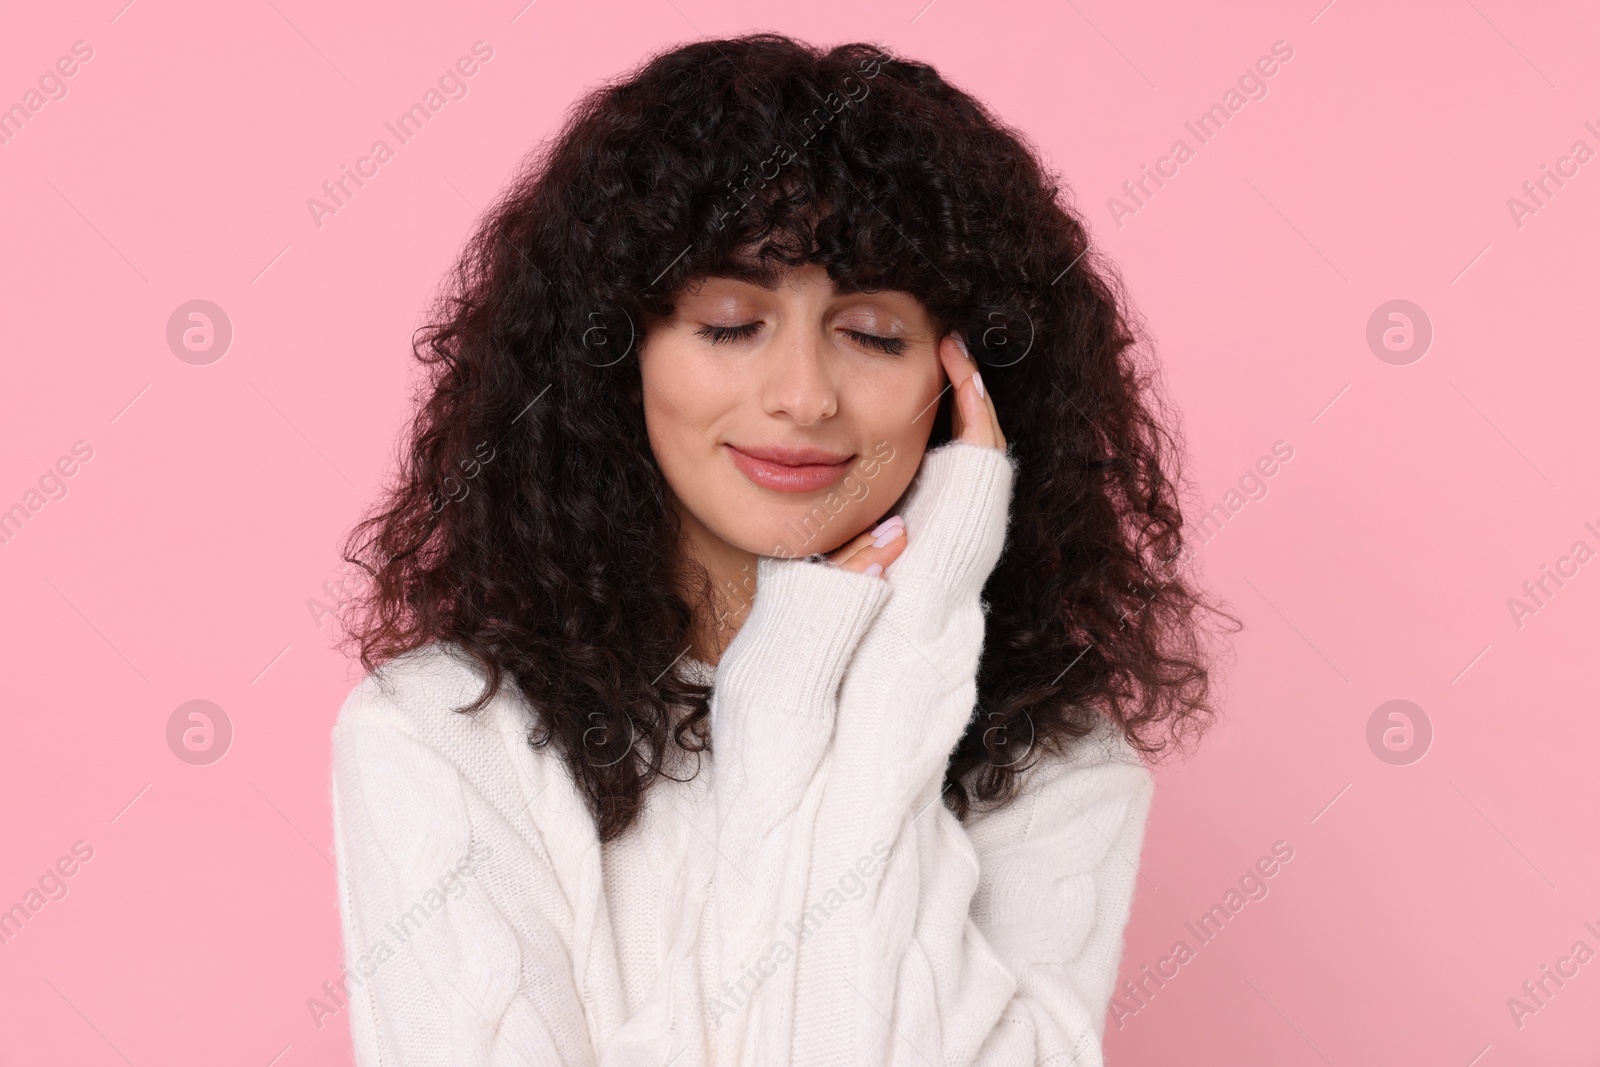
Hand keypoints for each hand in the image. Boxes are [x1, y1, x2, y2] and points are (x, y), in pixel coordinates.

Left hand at [829, 333, 1005, 578]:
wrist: (903, 615)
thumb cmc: (869, 587)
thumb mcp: (851, 543)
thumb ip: (851, 523)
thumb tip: (823, 492)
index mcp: (926, 501)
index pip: (932, 441)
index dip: (930, 404)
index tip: (910, 369)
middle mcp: (953, 492)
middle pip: (962, 427)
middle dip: (957, 383)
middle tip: (944, 343)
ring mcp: (971, 488)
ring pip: (978, 425)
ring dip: (969, 381)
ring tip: (953, 344)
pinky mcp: (979, 486)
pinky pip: (983, 433)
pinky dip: (976, 397)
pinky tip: (962, 368)